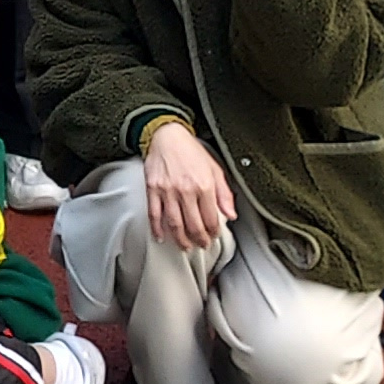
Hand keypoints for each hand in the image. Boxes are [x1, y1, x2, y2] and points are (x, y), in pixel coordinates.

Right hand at [140, 118, 238, 251]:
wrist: (167, 136)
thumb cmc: (191, 151)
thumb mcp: (215, 169)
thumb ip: (224, 194)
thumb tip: (230, 214)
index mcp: (204, 186)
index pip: (211, 219)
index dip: (213, 232)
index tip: (213, 237)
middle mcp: (186, 190)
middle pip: (193, 225)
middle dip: (199, 240)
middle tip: (201, 245)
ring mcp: (167, 191)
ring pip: (175, 224)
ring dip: (180, 239)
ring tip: (185, 246)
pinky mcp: (152, 189)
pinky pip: (154, 214)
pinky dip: (157, 229)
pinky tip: (160, 236)